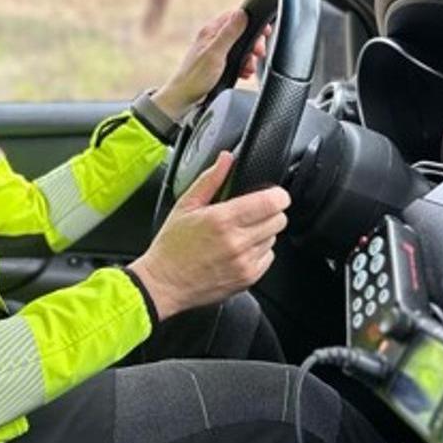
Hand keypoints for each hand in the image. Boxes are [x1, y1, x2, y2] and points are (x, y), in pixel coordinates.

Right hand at [128, 151, 289, 319]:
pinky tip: (238, 251)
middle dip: (269, 213)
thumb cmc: (171, 246)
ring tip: (238, 234)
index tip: (272, 195)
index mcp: (222, 219)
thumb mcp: (185, 206)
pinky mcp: (248, 278)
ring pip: (274, 238)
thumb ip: (210, 180)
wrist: (164, 283)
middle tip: (252, 214)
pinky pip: (268, 258)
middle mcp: (237, 241)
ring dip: (262, 233)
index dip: (277, 195)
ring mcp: (244, 262)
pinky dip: (258, 252)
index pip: (271, 202)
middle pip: (279, 219)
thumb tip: (226, 159)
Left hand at [149, 10, 270, 119]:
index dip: (252, 21)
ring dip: (249, 58)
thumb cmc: (195, 77)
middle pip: (242, 32)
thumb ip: (229, 33)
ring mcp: (216, 51)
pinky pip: (237, 60)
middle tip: (258, 54)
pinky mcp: (218, 64)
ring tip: (249, 68)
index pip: (235, 16)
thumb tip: (242, 13)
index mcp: (211, 31)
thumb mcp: (216, 53)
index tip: (264, 31)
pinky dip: (243, 67)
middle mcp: (213, 38)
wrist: (184, 98)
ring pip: (241, 48)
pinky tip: (244, 74)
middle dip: (253, 43)